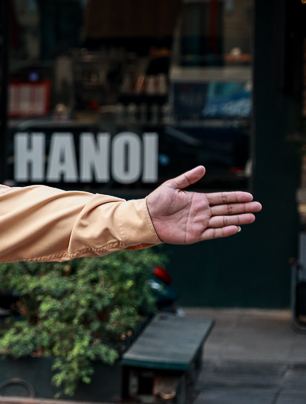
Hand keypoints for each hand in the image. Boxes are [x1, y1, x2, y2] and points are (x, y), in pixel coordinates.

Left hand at [145, 166, 259, 243]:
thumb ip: (187, 178)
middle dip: (242, 208)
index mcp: (198, 200)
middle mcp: (202, 212)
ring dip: (237, 219)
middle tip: (258, 206)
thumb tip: (203, 168)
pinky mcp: (194, 235)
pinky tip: (235, 228)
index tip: (249, 196)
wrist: (145, 218)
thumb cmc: (156, 202)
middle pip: (226, 209)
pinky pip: (212, 233)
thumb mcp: (171, 186)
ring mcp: (199, 224)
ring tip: (252, 217)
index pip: (221, 198)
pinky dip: (223, 231)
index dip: (235, 197)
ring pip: (223, 221)